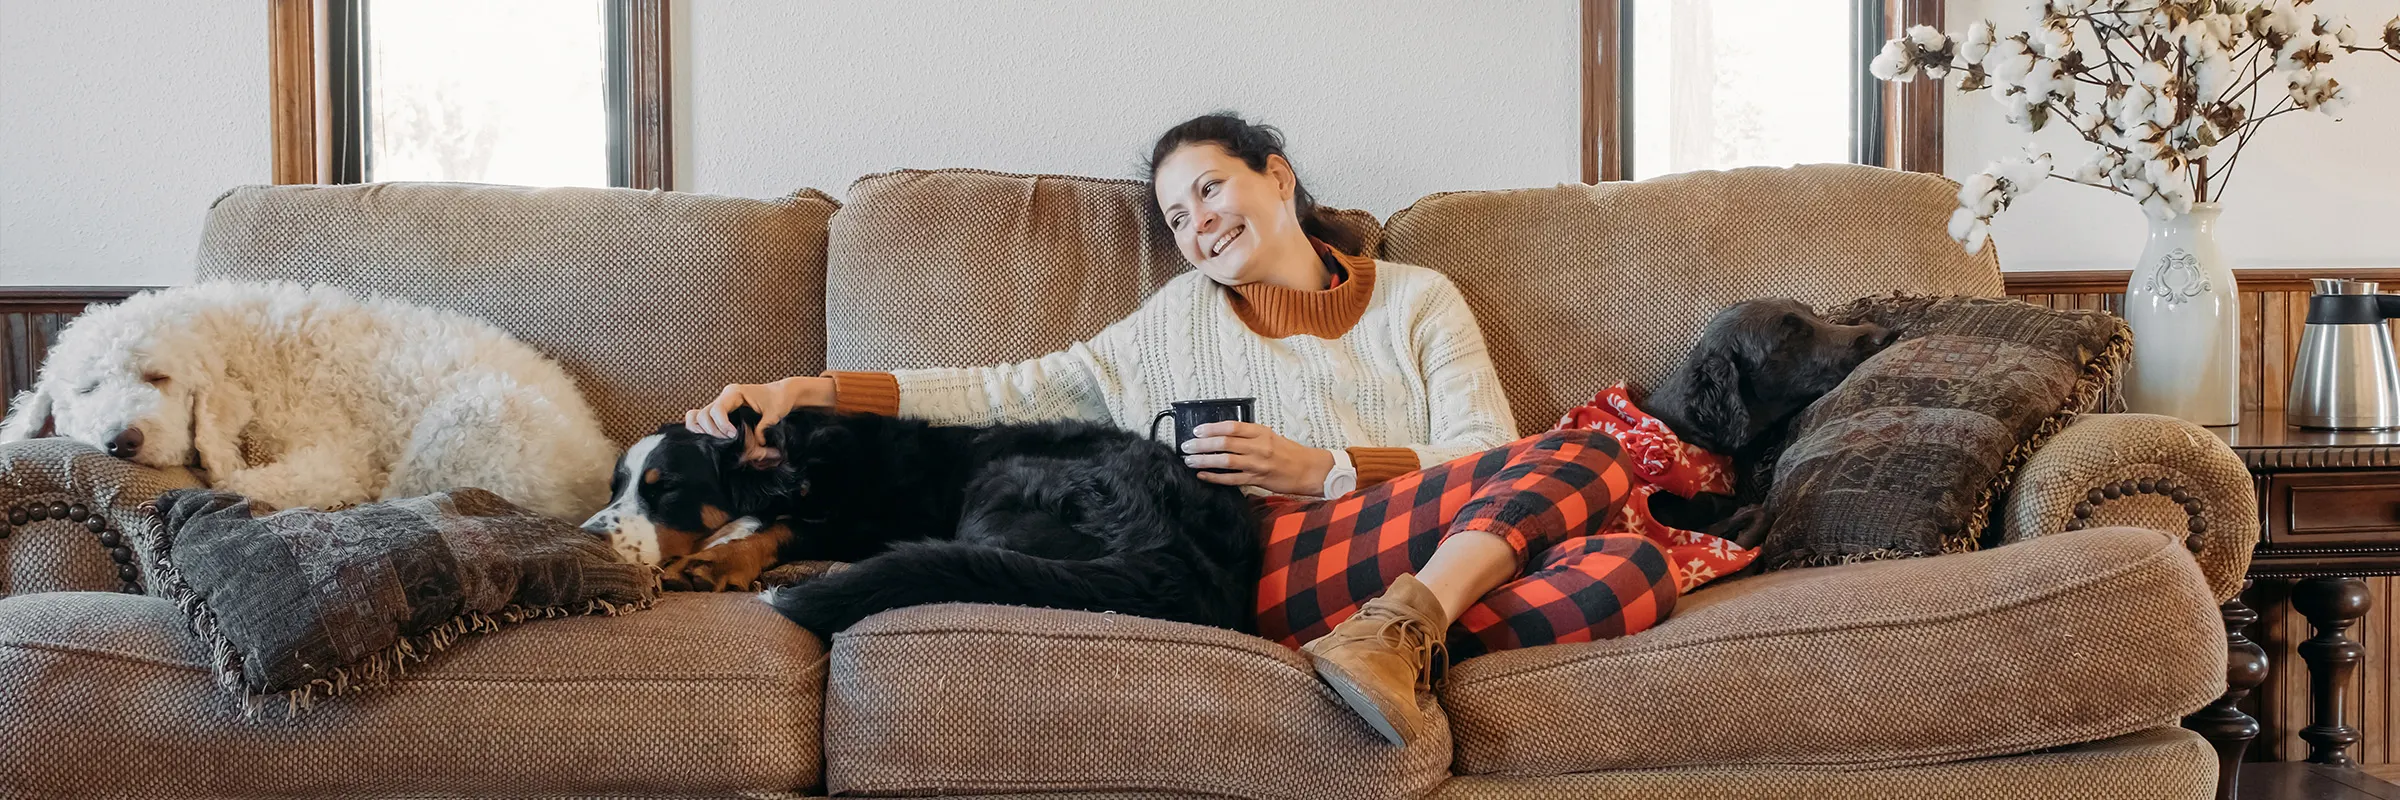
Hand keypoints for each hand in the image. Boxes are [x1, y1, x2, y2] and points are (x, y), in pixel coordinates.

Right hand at [684, 376, 833, 438]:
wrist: (780, 394)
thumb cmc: (778, 400)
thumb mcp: (775, 413)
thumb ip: (765, 427)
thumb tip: (758, 441)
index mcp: (734, 393)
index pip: (717, 408)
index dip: (721, 424)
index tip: (733, 435)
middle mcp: (724, 397)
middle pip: (704, 414)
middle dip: (713, 431)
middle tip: (729, 440)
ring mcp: (720, 404)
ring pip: (698, 417)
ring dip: (705, 431)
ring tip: (721, 440)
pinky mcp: (720, 412)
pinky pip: (700, 418)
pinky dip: (700, 428)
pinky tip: (711, 438)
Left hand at [1180, 421, 1334, 495]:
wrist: (1308, 470)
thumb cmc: (1289, 453)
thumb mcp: (1270, 436)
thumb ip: (1248, 435)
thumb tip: (1222, 434)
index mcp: (1261, 432)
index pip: (1232, 427)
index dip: (1211, 428)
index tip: (1197, 430)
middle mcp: (1259, 446)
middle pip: (1225, 443)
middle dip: (1202, 444)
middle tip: (1186, 446)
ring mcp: (1257, 464)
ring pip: (1225, 460)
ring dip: (1205, 460)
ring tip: (1190, 460)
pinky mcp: (1257, 479)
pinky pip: (1232, 479)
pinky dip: (1215, 477)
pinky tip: (1202, 475)